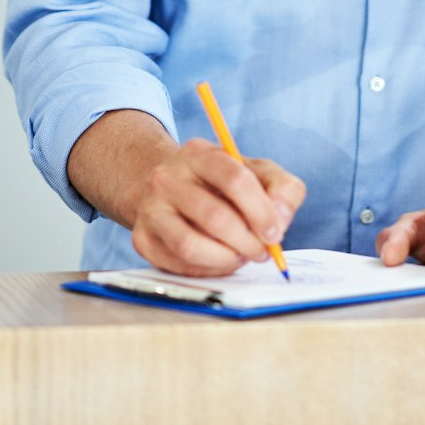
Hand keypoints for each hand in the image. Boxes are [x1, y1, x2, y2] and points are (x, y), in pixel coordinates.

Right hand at [129, 138, 304, 277]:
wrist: (169, 188)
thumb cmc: (222, 183)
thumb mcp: (257, 172)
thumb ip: (283, 189)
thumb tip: (280, 217)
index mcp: (200, 154)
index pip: (234, 178)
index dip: (260, 211)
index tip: (275, 234)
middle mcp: (168, 177)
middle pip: (213, 216)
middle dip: (246, 242)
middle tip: (260, 253)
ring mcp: (150, 208)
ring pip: (189, 245)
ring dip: (224, 259)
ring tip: (238, 257)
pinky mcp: (142, 238)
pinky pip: (176, 264)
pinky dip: (205, 270)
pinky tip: (217, 262)